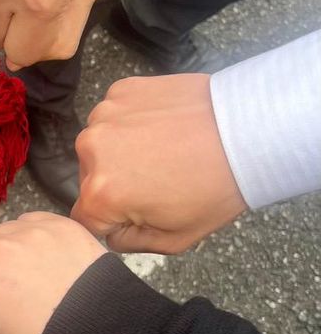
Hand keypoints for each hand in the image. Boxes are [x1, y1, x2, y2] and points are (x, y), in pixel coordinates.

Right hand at [72, 74, 246, 252]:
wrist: (249, 130)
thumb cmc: (217, 187)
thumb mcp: (175, 239)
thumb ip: (128, 244)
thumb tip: (109, 232)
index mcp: (101, 193)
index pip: (84, 219)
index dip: (111, 222)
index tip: (140, 212)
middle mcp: (91, 150)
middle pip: (89, 179)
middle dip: (115, 183)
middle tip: (158, 180)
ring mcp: (105, 114)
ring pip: (100, 145)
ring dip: (120, 151)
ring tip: (162, 151)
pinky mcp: (121, 90)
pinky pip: (114, 115)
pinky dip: (131, 123)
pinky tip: (163, 127)